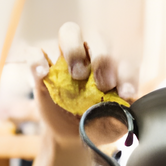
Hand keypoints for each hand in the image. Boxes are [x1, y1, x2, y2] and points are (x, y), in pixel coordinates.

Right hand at [32, 22, 135, 145]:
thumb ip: (125, 111)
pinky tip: (43, 73)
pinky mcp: (42, 70)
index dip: (127, 71)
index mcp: (114, 65)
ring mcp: (66, 60)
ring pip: (69, 32)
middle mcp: (92, 56)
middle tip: (103, 84)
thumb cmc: (99, 120)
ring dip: (74, 50)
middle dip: (103, 58)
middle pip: (99, 36)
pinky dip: (37, 59)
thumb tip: (131, 108)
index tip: (126, 92)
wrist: (74, 133)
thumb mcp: (115, 120)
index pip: (125, 55)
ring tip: (77, 75)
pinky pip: (35, 52)